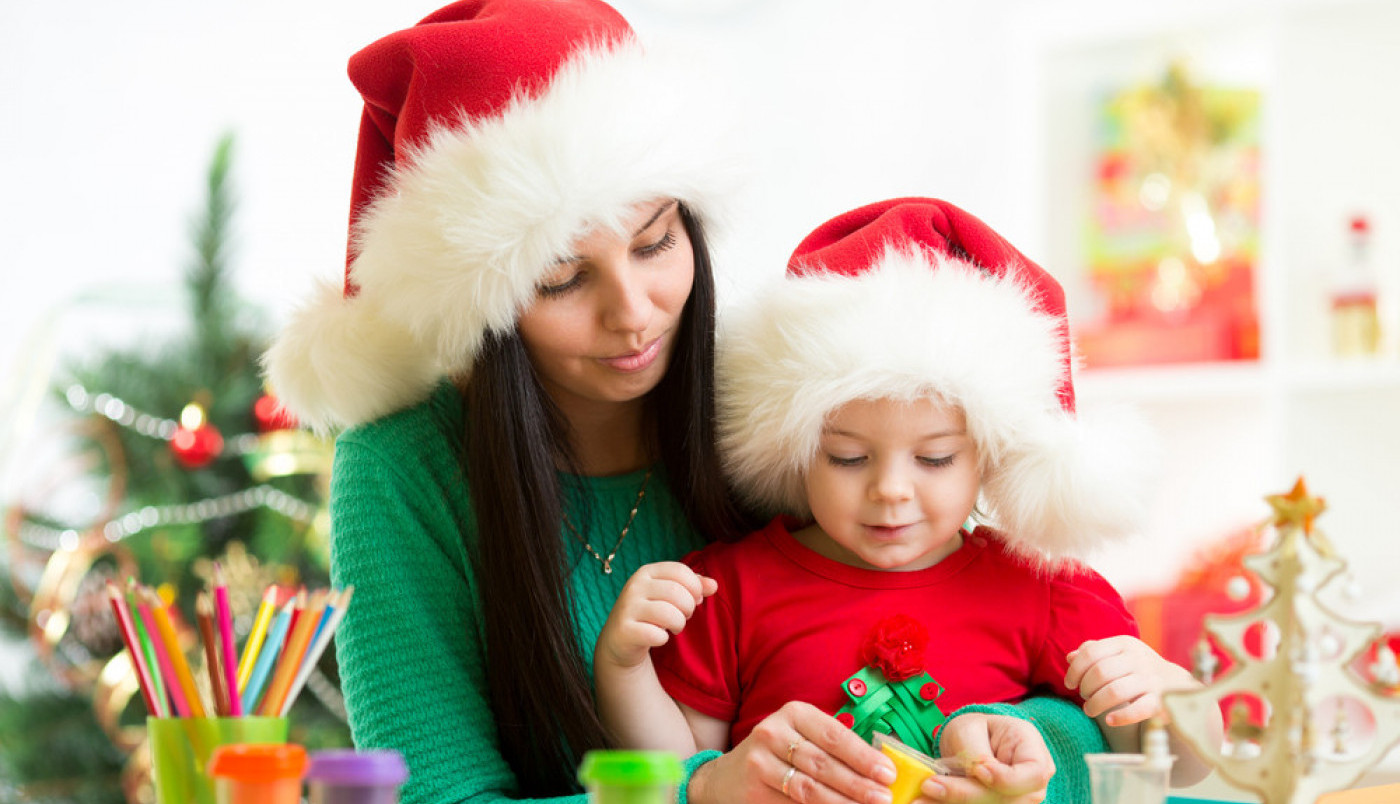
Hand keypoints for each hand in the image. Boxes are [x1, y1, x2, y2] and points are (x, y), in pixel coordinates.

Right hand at [596, 561, 714, 669]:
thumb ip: (693, 586)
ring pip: (669, 614)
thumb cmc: (651, 612)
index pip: (680, 571)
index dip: (695, 587)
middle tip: (685, 616)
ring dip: (679, 624)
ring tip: (674, 627)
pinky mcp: (624, 630)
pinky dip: (663, 638)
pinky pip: (656, 635)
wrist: (620, 639)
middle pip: (676, 592)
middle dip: (689, 608)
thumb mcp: (670, 595)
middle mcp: (634, 586)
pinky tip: (658, 637)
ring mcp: (627, 608)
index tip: (695, 599)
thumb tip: (714, 585)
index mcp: (646, 572)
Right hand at [688, 701, 896, 803]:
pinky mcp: (754, 789)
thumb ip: (835, 746)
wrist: (729, 776)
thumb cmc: (780, 753)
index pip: (835, 735)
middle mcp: (774, 732)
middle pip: (824, 763)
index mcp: (794, 713)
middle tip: (884, 797)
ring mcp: (760, 762)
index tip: (888, 773)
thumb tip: (880, 767)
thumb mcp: (803, 736)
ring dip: (842, 802)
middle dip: (858, 783)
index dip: (863, 756)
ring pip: (809, 788)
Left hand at [921, 713, 1052, 803]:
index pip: (1033, 774)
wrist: (974, 743)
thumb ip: (976, 752)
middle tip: (929, 785)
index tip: (979, 770)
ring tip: (921, 798)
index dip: (1007, 778)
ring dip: (953, 803)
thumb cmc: (977, 731)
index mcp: (1034, 753)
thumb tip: (978, 772)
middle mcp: (1032, 785)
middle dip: (966, 795)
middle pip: (1007, 799)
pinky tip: (928, 802)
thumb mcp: (972, 729)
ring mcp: (1017, 802)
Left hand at [1064, 636, 1197, 726]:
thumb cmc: (1138, 668)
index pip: (1091, 653)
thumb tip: (1070, 657)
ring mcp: (1151, 679)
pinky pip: (1138, 710)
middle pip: (1100, 672)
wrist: (1177, 683)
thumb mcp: (1119, 654)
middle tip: (1084, 697)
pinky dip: (1120, 717)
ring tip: (1090, 710)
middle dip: (1085, 688)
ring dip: (1096, 704)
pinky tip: (1109, 720)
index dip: (1075, 670)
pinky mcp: (1160, 701)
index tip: (1070, 683)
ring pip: (1115, 691)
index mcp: (1125, 644)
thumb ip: (1095, 653)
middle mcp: (1138, 658)